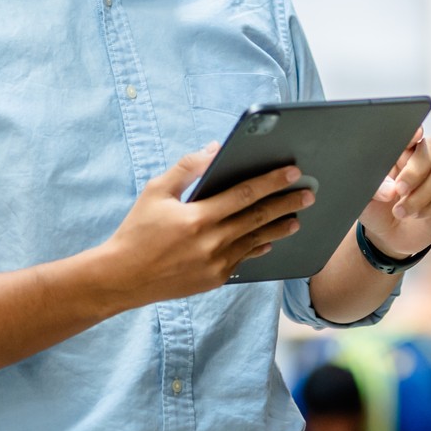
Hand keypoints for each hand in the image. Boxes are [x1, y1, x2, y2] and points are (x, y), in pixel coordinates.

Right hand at [96, 144, 314, 305]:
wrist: (122, 278)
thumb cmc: (137, 230)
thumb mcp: (156, 191)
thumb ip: (186, 168)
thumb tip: (215, 150)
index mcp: (197, 218)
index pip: (244, 194)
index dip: (271, 181)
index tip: (292, 170)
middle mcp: (211, 243)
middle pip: (258, 219)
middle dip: (286, 203)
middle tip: (308, 193)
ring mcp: (215, 265)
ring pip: (256, 242)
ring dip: (279, 228)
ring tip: (297, 218)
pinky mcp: (214, 280)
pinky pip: (243, 260)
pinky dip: (257, 248)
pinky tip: (269, 241)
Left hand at [359, 129, 430, 259]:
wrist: (389, 236)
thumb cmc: (377, 209)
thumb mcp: (366, 199)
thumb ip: (375, 189)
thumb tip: (390, 190)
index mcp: (402, 152)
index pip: (412, 135)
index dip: (414, 134)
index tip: (414, 136)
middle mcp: (426, 160)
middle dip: (415, 170)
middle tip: (399, 190)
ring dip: (419, 197)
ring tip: (400, 212)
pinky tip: (417, 215)